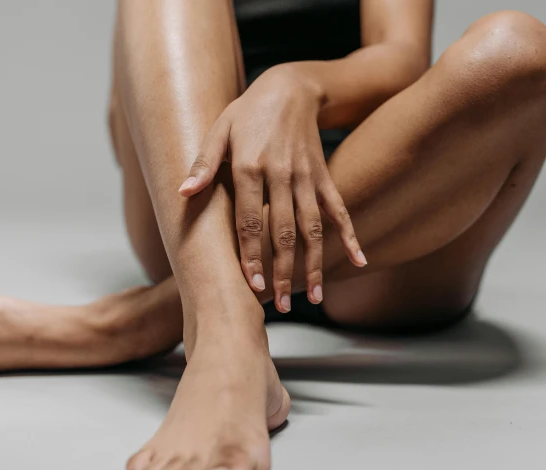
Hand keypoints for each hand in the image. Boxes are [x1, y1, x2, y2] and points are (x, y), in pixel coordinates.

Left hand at [178, 66, 366, 312]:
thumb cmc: (247, 112)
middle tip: (278, 305)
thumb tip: (184, 193)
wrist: (291, 88)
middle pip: (283, 232)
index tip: (252, 285)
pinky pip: (339, 209)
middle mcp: (282, 175)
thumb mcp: (219, 130)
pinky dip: (351, 235)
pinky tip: (360, 260)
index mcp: (251, 167)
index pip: (250, 220)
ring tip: (315, 297)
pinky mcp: (324, 176)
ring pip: (313, 228)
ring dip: (315, 264)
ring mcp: (307, 177)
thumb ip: (203, 164)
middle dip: (282, 271)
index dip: (251, 254)